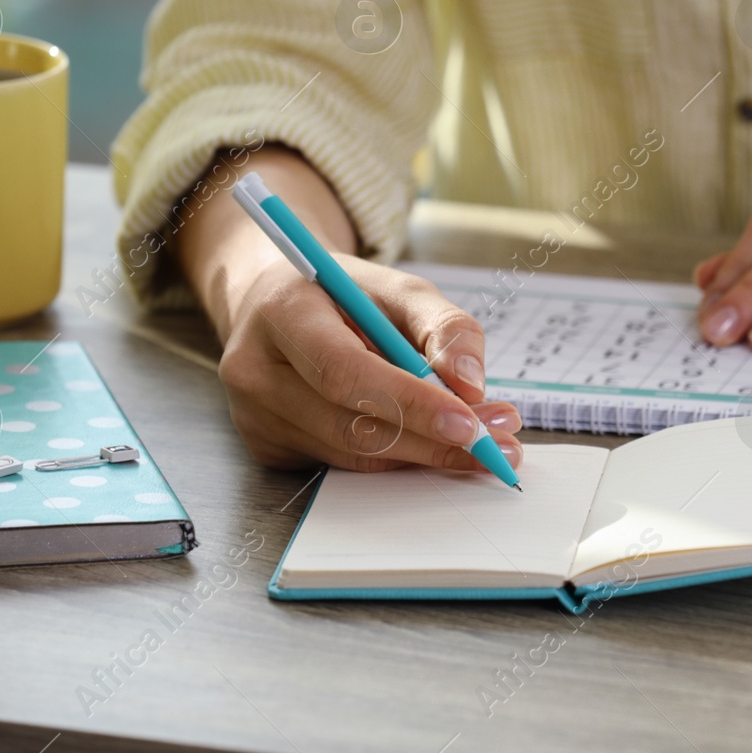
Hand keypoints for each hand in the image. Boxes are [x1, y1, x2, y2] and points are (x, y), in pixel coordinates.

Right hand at [174, 147, 521, 470]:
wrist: (275, 303)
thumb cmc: (343, 294)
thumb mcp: (400, 288)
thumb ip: (444, 327)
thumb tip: (470, 386)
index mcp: (282, 313)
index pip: (344, 371)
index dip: (410, 403)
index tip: (470, 423)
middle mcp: (256, 369)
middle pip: (350, 425)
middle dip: (432, 440)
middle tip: (497, 441)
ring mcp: (254, 416)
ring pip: (351, 455)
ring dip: (424, 454)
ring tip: (483, 440)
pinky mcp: (266, 447)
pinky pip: (342, 464)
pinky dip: (395, 457)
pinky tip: (430, 441)